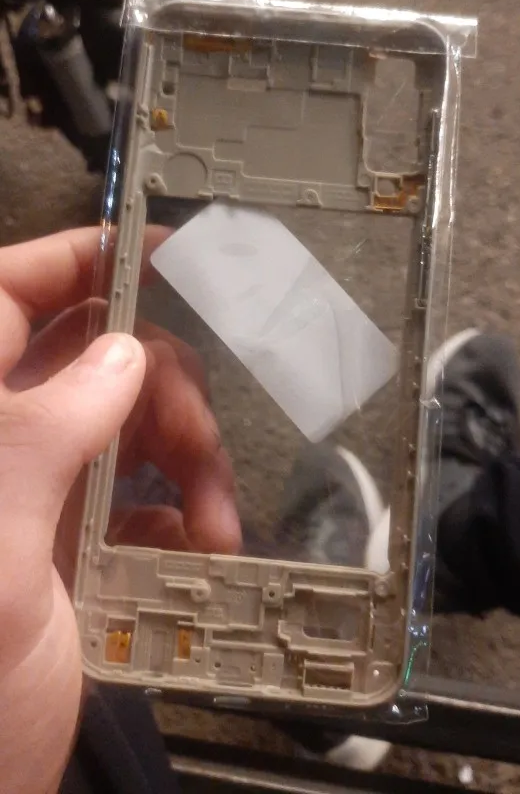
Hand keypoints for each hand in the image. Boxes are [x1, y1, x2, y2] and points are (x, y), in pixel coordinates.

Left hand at [0, 227, 239, 793]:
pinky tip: (198, 545)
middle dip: (164, 391)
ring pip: (133, 428)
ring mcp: (37, 494)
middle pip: (97, 359)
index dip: (84, 261)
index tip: (163, 254)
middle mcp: (2, 440)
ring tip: (215, 522)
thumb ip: (45, 429)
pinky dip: (181, 514)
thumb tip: (119, 355)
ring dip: (189, 462)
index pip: (12, 298)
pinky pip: (143, 501)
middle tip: (197, 443)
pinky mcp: (75, 548)